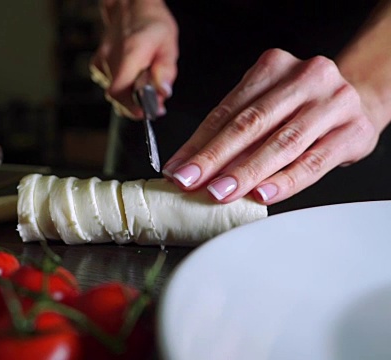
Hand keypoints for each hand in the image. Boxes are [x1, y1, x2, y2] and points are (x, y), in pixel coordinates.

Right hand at [90, 0, 177, 118]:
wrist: (130, 8)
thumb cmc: (151, 24)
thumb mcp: (168, 44)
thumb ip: (166, 70)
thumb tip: (163, 93)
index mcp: (130, 53)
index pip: (120, 91)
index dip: (132, 107)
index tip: (150, 111)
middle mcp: (111, 59)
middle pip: (118, 97)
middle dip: (136, 105)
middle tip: (155, 101)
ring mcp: (102, 62)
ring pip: (115, 93)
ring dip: (131, 95)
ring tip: (144, 81)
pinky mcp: (97, 65)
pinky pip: (110, 86)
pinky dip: (123, 87)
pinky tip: (132, 75)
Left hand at [162, 48, 378, 204]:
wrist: (358, 101)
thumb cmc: (300, 107)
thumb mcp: (266, 105)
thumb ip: (232, 130)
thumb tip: (189, 166)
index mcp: (273, 66)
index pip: (227, 110)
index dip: (198, 143)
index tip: (177, 168)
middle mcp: (305, 78)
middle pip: (250, 124)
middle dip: (214, 158)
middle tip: (190, 181)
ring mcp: (333, 103)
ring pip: (281, 143)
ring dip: (245, 172)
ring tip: (220, 192)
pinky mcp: (353, 131)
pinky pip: (313, 161)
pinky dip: (284, 180)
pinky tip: (261, 194)